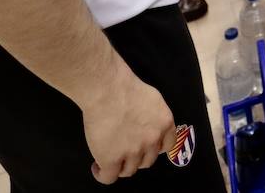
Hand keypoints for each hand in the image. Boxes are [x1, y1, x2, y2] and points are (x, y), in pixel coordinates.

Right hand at [79, 69, 175, 183]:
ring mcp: (133, 151)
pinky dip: (102, 174)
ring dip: (120, 166)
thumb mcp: (153, 99)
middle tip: (124, 151)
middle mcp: (153, 140)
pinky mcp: (112, 159)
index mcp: (165, 123)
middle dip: (136, 158)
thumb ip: (154, 115)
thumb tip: (148, 123)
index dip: (155, 148)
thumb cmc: (126, 86)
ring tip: (109, 158)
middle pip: (147, 160)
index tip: (144, 147)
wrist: (107, 90)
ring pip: (129, 170)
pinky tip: (97, 167)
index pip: (167, 146)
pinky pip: (108, 177)